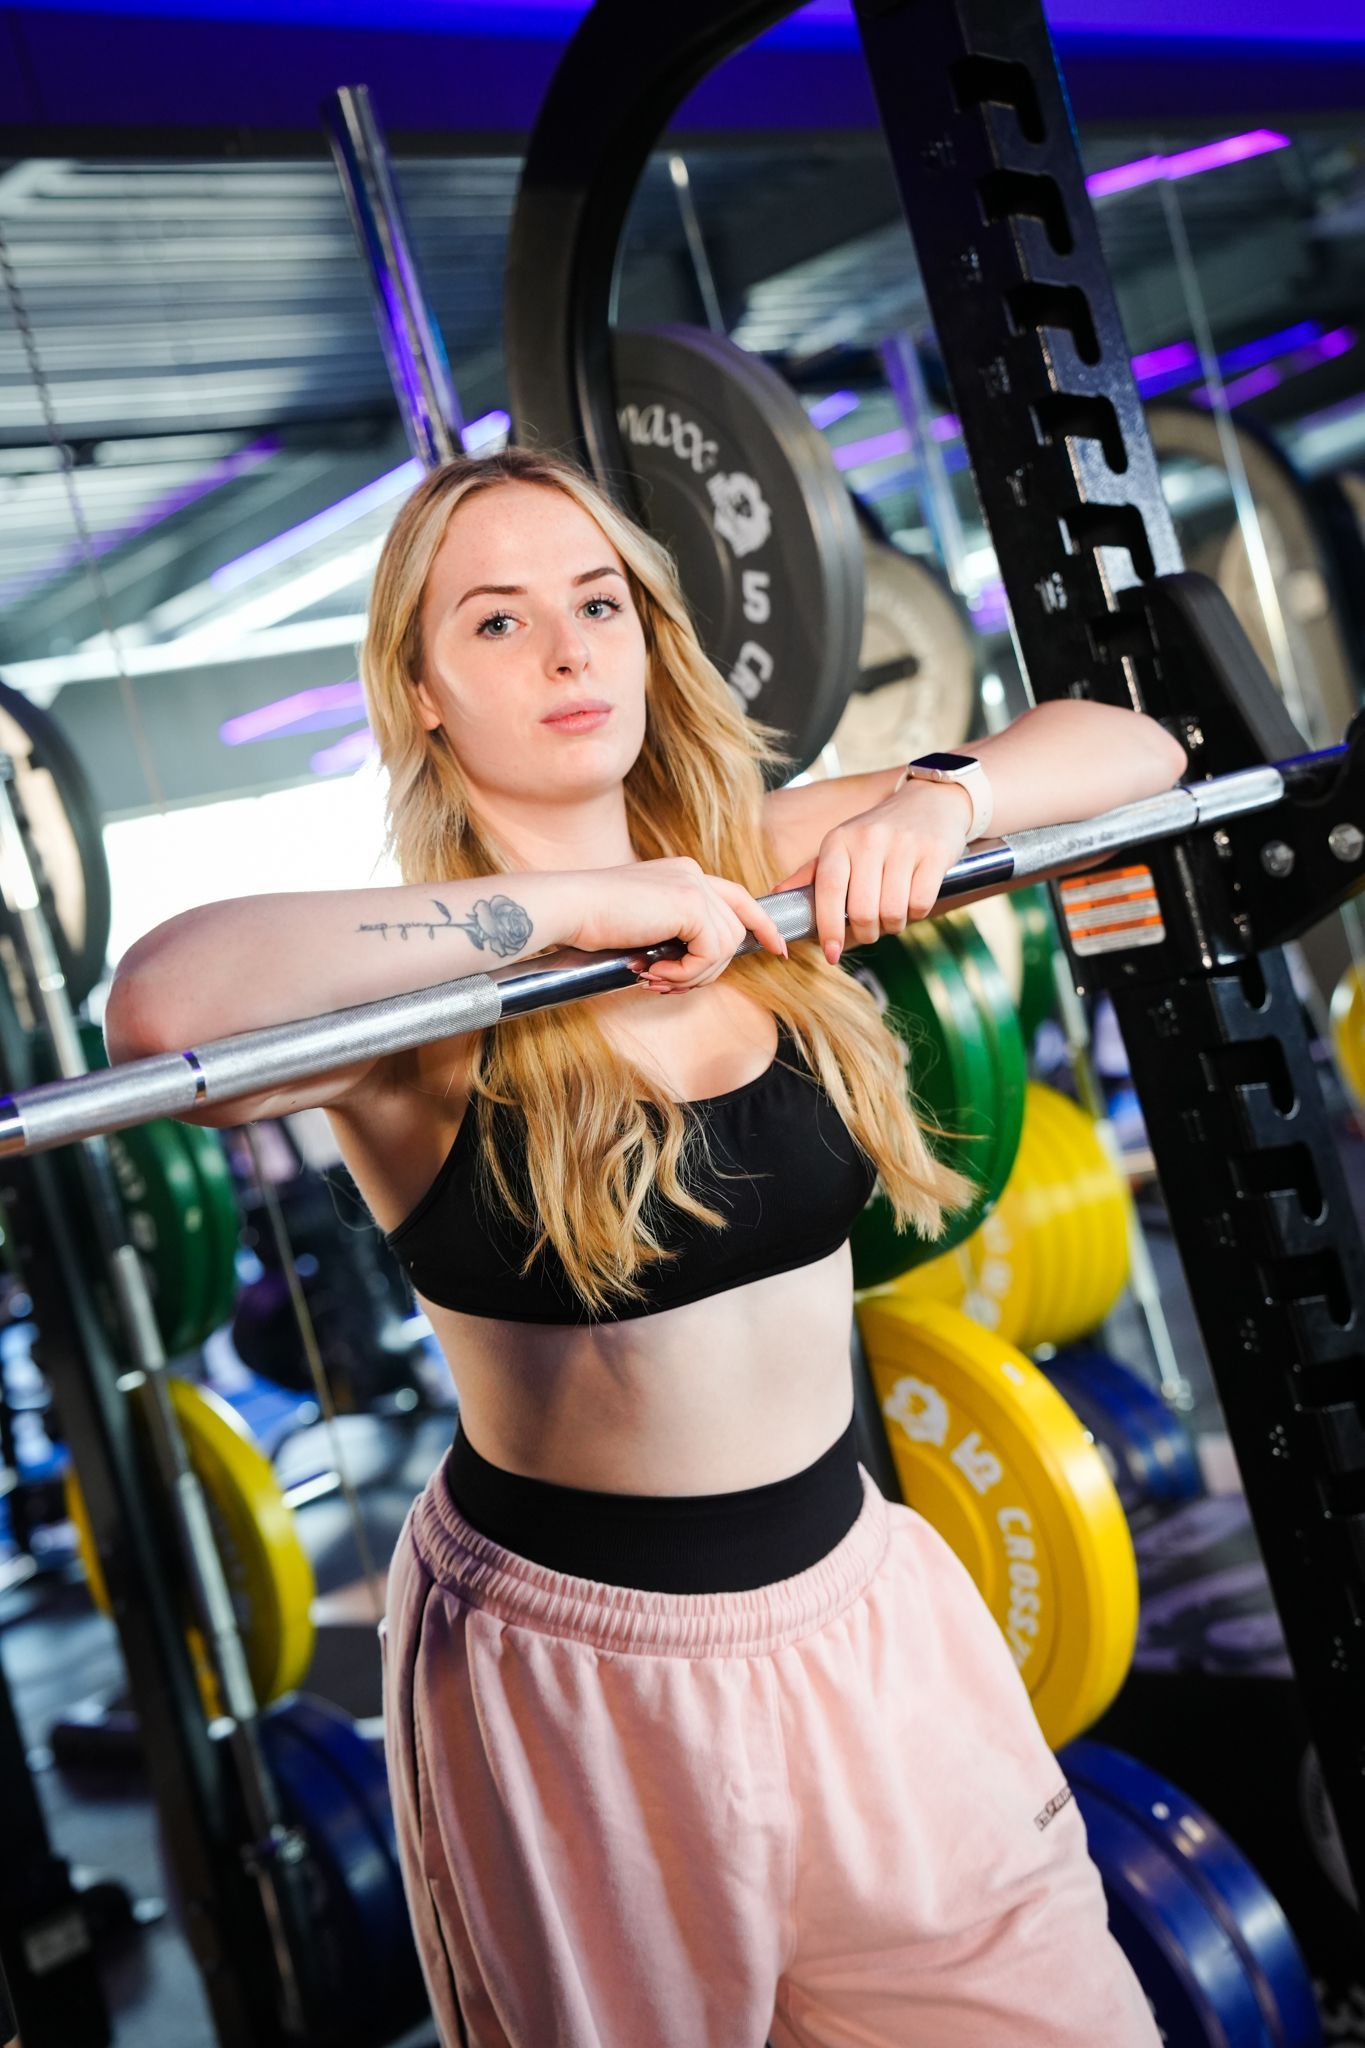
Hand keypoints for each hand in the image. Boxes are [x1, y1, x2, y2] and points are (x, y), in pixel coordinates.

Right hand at [564, 857, 788, 992]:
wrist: (569, 907)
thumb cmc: (592, 923)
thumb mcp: (642, 926)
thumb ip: (674, 935)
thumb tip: (698, 967)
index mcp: (683, 874)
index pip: (737, 898)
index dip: (760, 925)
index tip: (778, 951)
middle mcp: (694, 874)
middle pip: (730, 934)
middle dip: (705, 971)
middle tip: (665, 984)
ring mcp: (694, 886)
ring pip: (723, 948)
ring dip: (692, 976)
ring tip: (655, 979)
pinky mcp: (690, 904)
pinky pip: (710, 953)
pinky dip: (686, 973)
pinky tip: (654, 973)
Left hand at [771, 779, 972, 963]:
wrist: (932, 799)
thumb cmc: (879, 832)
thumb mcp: (842, 844)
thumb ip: (811, 873)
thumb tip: (776, 895)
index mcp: (839, 840)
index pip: (829, 891)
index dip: (829, 928)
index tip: (831, 953)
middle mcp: (869, 840)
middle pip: (863, 911)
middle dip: (866, 933)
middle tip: (870, 930)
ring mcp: (903, 845)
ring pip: (893, 912)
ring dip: (892, 925)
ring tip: (892, 914)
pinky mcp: (933, 853)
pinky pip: (920, 904)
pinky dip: (916, 914)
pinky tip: (911, 901)